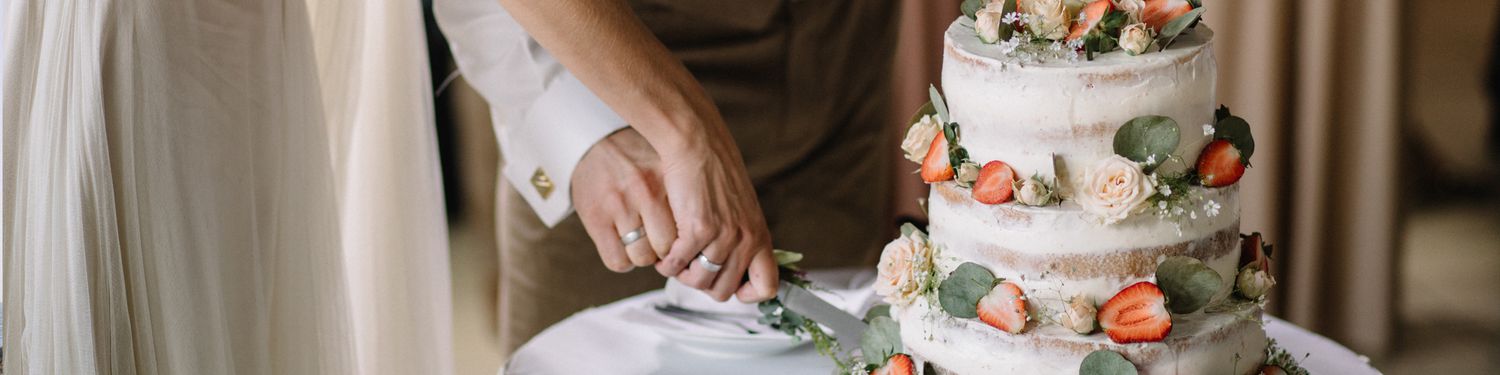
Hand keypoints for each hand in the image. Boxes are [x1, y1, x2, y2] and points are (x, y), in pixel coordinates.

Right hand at [572, 128, 676, 271]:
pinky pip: (617, 261)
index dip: (685, 240)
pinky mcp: (596, 218)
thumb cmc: (634, 160)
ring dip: (642, 256)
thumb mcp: (665, 167)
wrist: (592, 141)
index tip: (679, 238)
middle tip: (656, 241)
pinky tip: (621, 246)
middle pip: (668, 247)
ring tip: (638, 241)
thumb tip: (701, 236)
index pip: (690, 228)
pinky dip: (622, 261)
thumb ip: (681, 195)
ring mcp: (620, 205)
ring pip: (643, 258)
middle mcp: (646, 191)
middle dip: (664, 252)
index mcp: (668, 178)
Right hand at [652, 126, 778, 302]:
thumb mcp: (739, 207)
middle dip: (702, 284)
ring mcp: (723, 236)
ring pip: (698, 282)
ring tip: (675, 257)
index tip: (729, 285)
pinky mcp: (698, 229)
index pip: (767, 286)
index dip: (747, 294)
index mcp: (759, 235)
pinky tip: (665, 250)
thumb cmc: (714, 170)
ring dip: (681, 274)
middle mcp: (746, 240)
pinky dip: (666, 262)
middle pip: (723, 292)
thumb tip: (727, 265)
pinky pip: (677, 265)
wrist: (698, 143)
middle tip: (689, 266)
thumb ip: (739, 235)